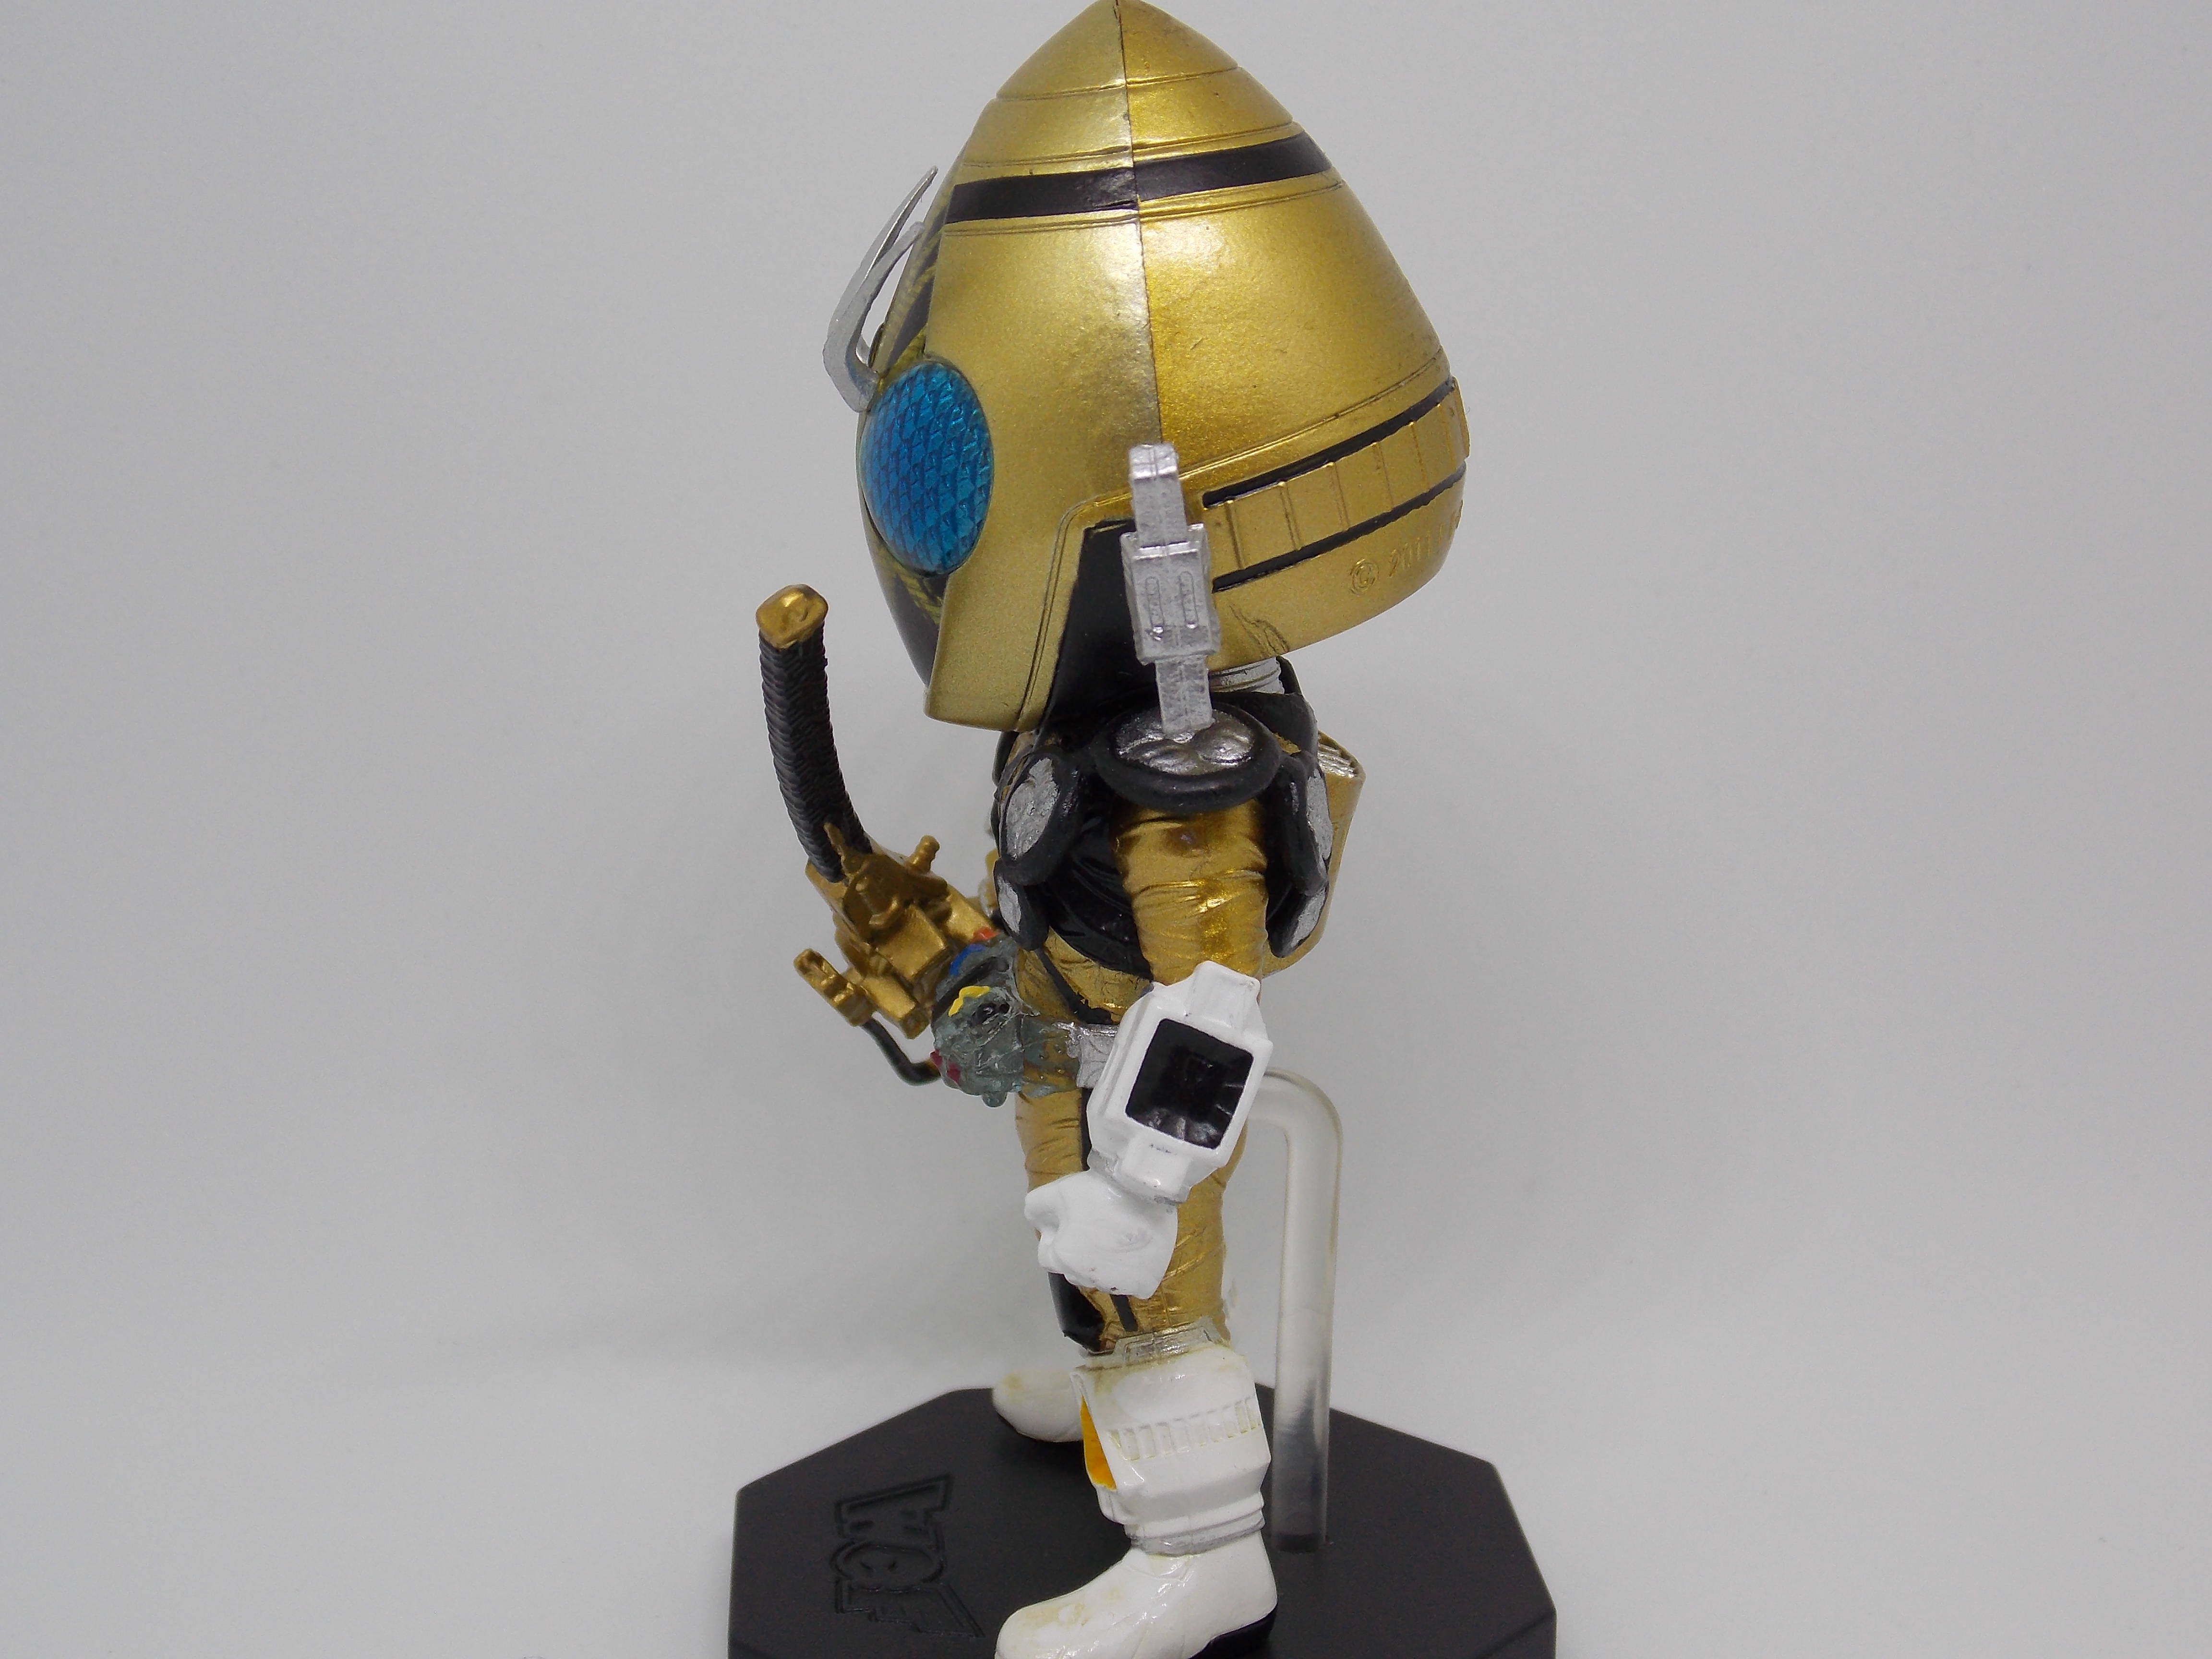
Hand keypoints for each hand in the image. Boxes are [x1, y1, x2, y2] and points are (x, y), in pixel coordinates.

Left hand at [1024, 1169, 1178, 1297]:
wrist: (1147, 1190)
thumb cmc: (1099, 1191)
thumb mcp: (1059, 1191)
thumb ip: (1037, 1207)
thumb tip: (1035, 1223)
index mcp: (1064, 1258)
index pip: (1048, 1256)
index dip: (1056, 1236)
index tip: (1072, 1220)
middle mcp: (1087, 1277)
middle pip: (1074, 1268)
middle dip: (1078, 1252)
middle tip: (1096, 1224)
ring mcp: (1117, 1283)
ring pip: (1101, 1277)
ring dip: (1103, 1262)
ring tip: (1117, 1234)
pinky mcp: (1143, 1283)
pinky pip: (1130, 1284)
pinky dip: (1130, 1272)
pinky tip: (1136, 1250)